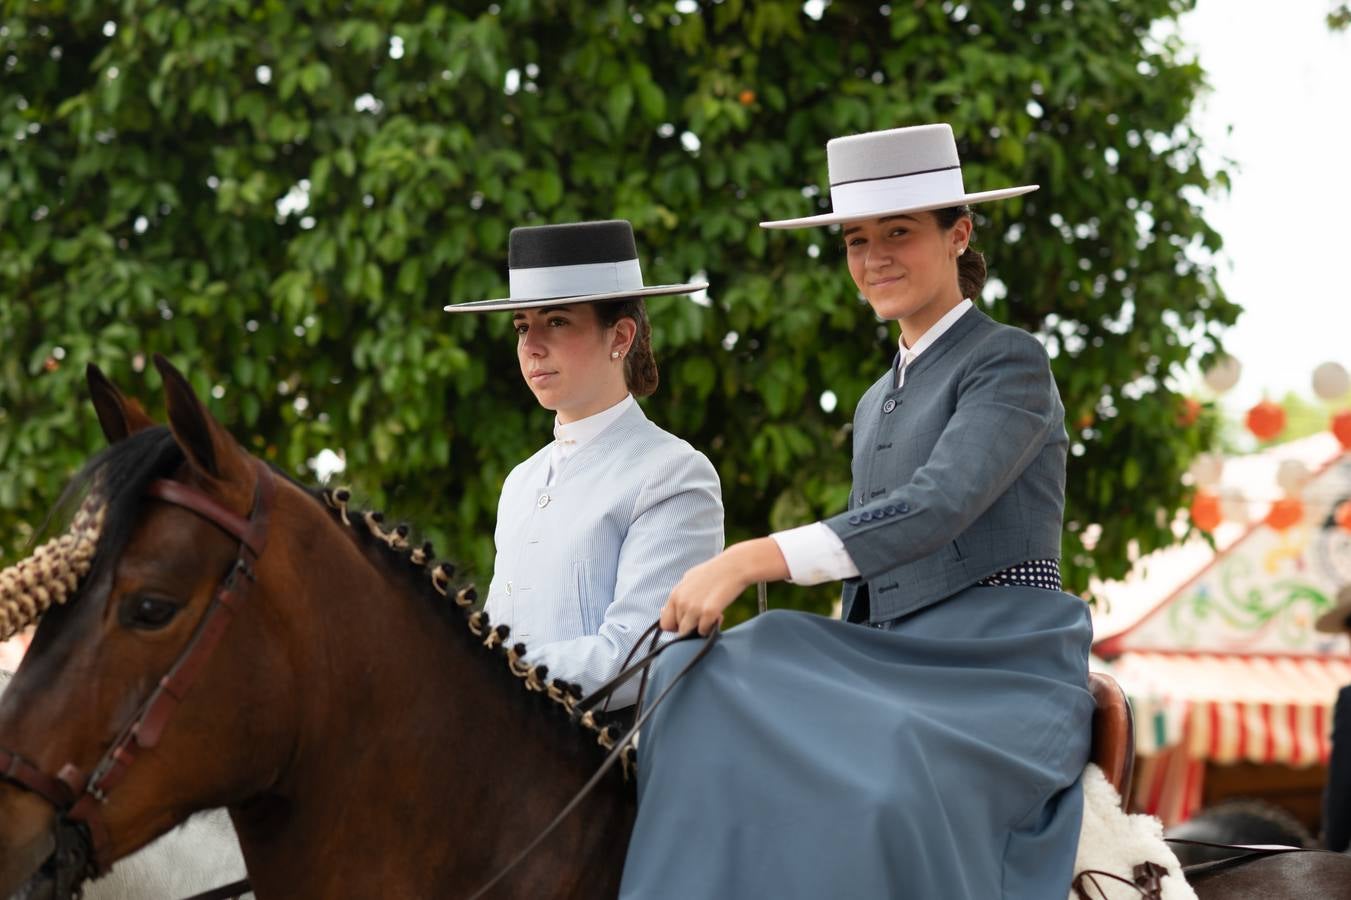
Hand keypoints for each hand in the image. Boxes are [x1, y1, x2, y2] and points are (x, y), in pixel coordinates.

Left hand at [660, 538, 789, 634]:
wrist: (734, 566)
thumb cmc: (713, 572)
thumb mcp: (689, 579)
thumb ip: (678, 596)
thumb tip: (663, 610)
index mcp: (675, 594)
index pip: (665, 623)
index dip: (676, 626)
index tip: (687, 622)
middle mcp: (681, 602)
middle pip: (679, 630)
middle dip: (691, 627)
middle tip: (703, 618)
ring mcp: (694, 608)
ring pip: (690, 633)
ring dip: (700, 628)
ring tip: (711, 617)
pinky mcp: (708, 612)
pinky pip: (704, 631)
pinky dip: (711, 627)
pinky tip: (719, 615)